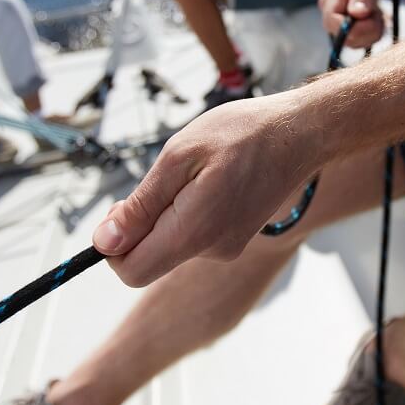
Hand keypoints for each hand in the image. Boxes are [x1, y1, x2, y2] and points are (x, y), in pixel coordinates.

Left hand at [91, 92, 320, 286]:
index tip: (122, 208)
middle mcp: (211, 251)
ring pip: (171, 244)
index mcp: (193, 232)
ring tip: (195, 172)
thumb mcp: (178, 157)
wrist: (300, 133)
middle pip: (149, 259)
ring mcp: (226, 247)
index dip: (112, 245)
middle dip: (139, 226)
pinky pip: (194, 235)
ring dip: (167, 212)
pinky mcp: (235, 239)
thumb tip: (105, 241)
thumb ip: (140, 205)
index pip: (130, 270)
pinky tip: (210, 179)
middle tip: (159, 179)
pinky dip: (188, 211)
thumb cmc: (243, 134)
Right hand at [318, 0, 392, 47]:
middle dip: (368, 30)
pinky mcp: (347, 28)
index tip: (376, 15)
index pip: (333, 23)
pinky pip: (361, 40)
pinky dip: (374, 32)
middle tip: (379, 10)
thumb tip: (356, 13)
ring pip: (355, 42)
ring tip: (377, 9)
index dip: (355, 27)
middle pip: (345, 38)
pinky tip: (376, 16)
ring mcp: (337, 22)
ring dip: (373, 31)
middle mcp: (329, 12)